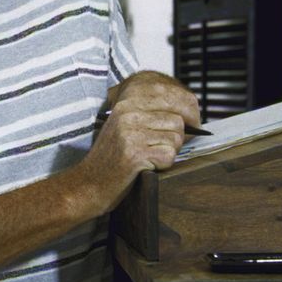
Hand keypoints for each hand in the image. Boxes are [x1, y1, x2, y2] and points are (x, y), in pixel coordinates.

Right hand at [81, 71, 200, 213]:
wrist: (88, 185)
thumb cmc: (113, 158)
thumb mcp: (127, 125)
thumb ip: (153, 113)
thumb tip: (192, 112)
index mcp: (127, 102)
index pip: (174, 96)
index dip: (190, 112)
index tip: (193, 123)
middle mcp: (128, 113)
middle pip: (178, 120)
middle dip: (177, 138)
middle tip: (162, 148)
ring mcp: (130, 132)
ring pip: (176, 138)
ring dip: (168, 152)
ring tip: (149, 157)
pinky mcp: (134, 153)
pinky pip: (169, 156)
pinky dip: (162, 165)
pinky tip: (146, 167)